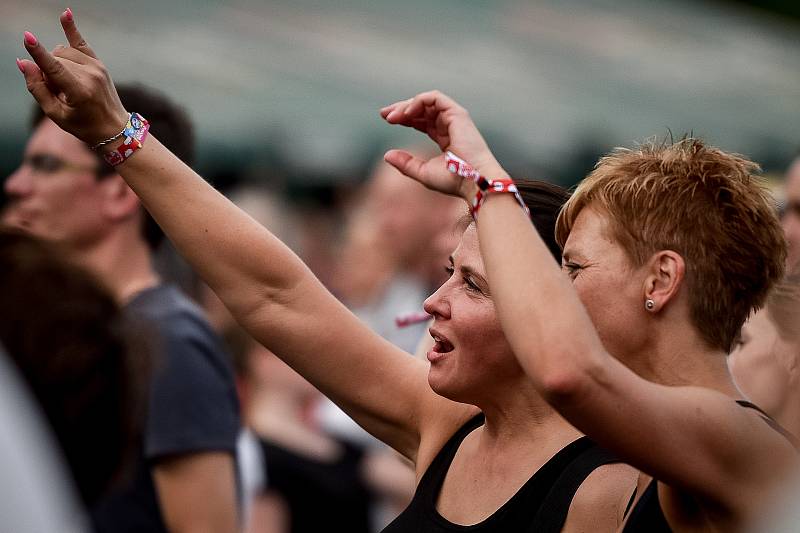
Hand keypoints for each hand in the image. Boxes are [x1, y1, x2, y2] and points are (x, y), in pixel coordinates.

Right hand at [17, 9, 127, 145]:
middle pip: (55, 59)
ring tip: (64, 84)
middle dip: (47, 71)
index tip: (27, 37)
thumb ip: (38, 88)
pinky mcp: (99, 63)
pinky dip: (71, 28)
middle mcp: (90, 75)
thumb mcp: (56, 114)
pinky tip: (65, 13)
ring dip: (56, 63)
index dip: (39, 53)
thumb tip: (24, 63)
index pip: (56, 68)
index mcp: (80, 91)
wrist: (115, 128)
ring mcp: (96, 67)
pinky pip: (81, 42)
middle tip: (56, 91)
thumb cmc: (83, 125)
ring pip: (62, 51)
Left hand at [380, 90, 506, 200]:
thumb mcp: (423, 172)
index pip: (422, 121)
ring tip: (392, 117)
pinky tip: (406, 114)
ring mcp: (454, 117)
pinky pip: (434, 98)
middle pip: (422, 109)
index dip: (405, 118)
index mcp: (445, 137)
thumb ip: (406, 163)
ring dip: (407, 106)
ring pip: (426, 101)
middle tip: (384, 114)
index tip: (387, 120)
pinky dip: (418, 102)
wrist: (473, 180)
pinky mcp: (457, 113)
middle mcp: (450, 125)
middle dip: (402, 109)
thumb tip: (387, 155)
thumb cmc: (453, 180)